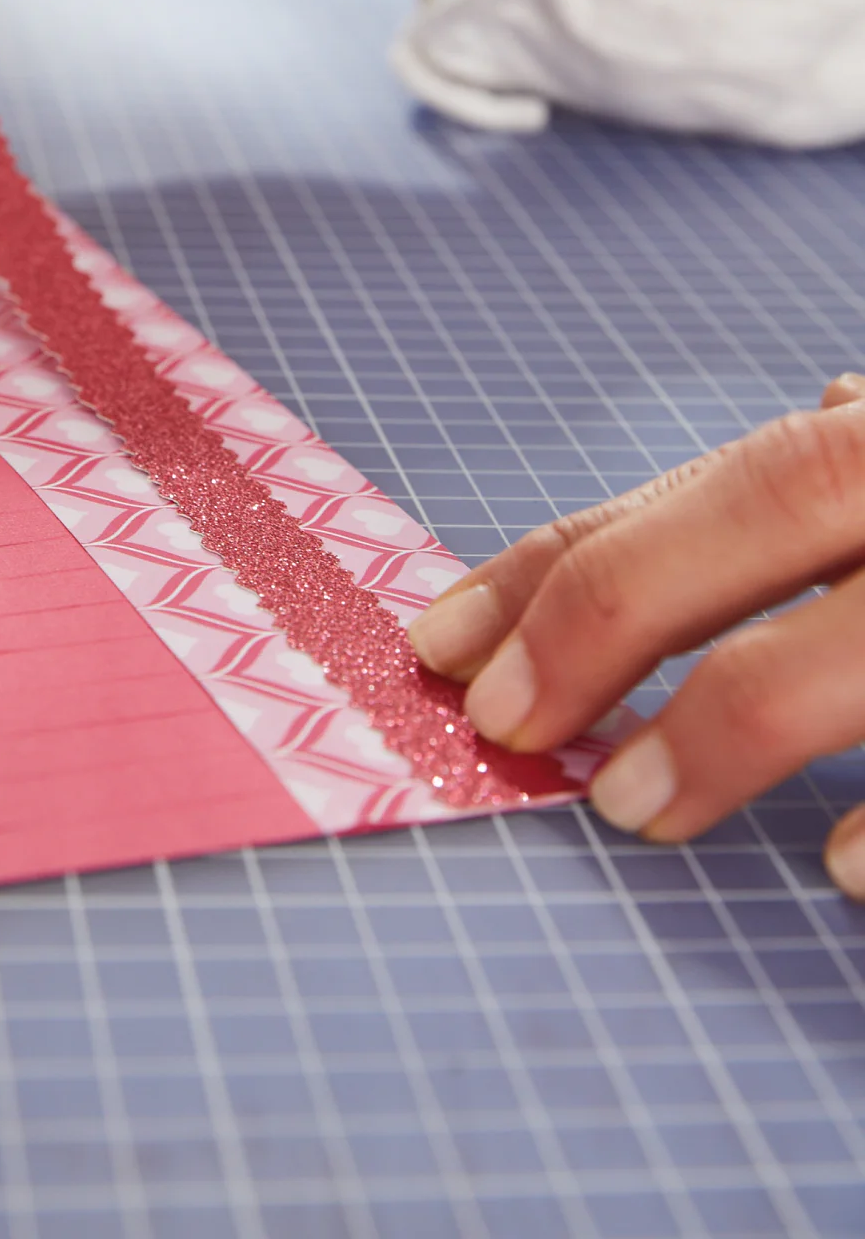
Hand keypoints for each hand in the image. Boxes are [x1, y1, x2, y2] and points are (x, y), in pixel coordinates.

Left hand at [409, 374, 864, 896]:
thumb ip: (848, 465)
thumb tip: (821, 398)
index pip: (729, 477)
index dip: (581, 554)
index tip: (444, 643)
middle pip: (786, 495)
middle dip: (624, 603)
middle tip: (502, 721)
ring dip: (739, 718)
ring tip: (633, 809)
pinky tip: (842, 871)